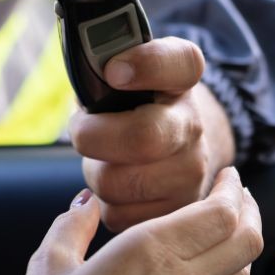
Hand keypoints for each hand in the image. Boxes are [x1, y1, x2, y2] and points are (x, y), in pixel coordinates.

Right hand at [5, 168, 262, 274]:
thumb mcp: (48, 266)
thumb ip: (72, 224)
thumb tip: (86, 203)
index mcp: (151, 252)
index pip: (222, 212)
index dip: (233, 189)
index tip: (226, 175)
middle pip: (247, 239)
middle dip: (249, 209)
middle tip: (236, 195)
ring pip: (241, 273)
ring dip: (241, 244)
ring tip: (225, 229)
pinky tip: (195, 274)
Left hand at [70, 37, 235, 230]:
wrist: (173, 146)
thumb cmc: (133, 105)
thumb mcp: (124, 71)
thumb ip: (102, 59)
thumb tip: (80, 70)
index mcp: (181, 79)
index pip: (180, 62)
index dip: (146, 65)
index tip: (114, 71)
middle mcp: (194, 125)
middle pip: (141, 137)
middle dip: (93, 137)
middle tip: (83, 131)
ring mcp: (192, 172)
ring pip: (119, 183)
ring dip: (96, 173)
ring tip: (104, 160)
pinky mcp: (177, 211)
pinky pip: (118, 215)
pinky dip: (105, 203)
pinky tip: (117, 185)